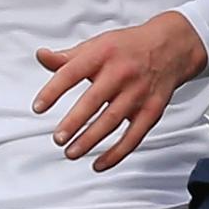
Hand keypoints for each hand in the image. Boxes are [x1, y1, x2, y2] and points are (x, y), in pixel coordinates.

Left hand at [33, 11, 208, 172]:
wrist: (171, 47)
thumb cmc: (128, 48)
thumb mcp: (96, 45)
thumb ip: (67, 57)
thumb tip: (41, 56)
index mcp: (103, 54)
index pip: (72, 72)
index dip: (53, 91)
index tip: (38, 107)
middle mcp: (121, 73)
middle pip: (94, 100)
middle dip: (74, 122)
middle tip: (58, 138)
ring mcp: (138, 93)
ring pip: (112, 120)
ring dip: (90, 140)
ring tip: (71, 152)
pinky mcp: (151, 110)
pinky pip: (134, 136)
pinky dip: (117, 153)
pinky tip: (100, 163)